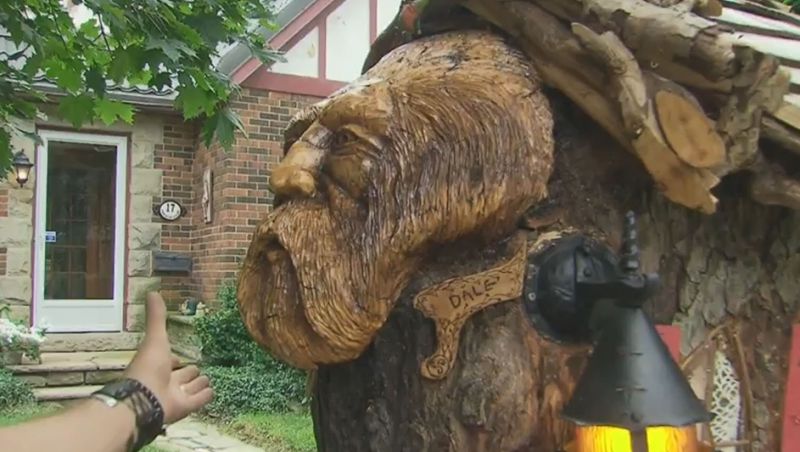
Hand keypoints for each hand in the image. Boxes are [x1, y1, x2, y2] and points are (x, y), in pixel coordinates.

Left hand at [125, 292, 212, 423]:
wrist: (144, 400)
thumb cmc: (148, 368)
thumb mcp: (155, 338)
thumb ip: (156, 317)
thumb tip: (153, 291)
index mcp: (157, 366)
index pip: (169, 361)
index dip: (173, 359)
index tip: (178, 357)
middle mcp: (166, 381)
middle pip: (181, 376)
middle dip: (189, 372)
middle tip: (197, 368)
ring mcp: (175, 396)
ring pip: (190, 388)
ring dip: (198, 383)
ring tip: (207, 379)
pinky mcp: (185, 408)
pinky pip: (199, 400)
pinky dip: (205, 395)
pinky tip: (213, 390)